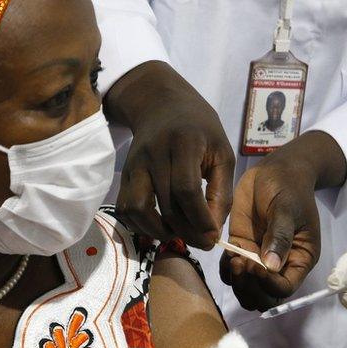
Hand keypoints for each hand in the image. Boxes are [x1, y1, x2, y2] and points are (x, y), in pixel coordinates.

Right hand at [105, 61, 234, 249]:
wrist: (163, 106)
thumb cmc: (201, 131)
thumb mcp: (222, 154)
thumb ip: (221, 193)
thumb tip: (212, 232)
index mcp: (183, 143)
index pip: (186, 188)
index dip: (200, 218)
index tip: (212, 236)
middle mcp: (153, 153)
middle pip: (166, 204)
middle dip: (186, 232)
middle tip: (202, 242)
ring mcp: (134, 164)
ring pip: (138, 209)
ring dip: (158, 231)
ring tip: (178, 234)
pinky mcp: (124, 174)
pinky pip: (125, 209)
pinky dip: (141, 226)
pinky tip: (160, 226)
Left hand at [221, 131, 345, 309]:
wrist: (275, 172)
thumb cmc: (288, 188)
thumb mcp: (287, 209)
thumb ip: (279, 236)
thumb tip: (271, 266)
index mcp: (299, 259)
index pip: (284, 288)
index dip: (268, 285)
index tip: (255, 266)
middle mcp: (279, 265)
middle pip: (264, 298)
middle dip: (250, 288)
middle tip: (240, 263)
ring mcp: (257, 259)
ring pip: (246, 289)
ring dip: (236, 282)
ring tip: (233, 257)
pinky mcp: (240, 249)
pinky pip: (230, 272)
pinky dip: (225, 270)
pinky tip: (227, 253)